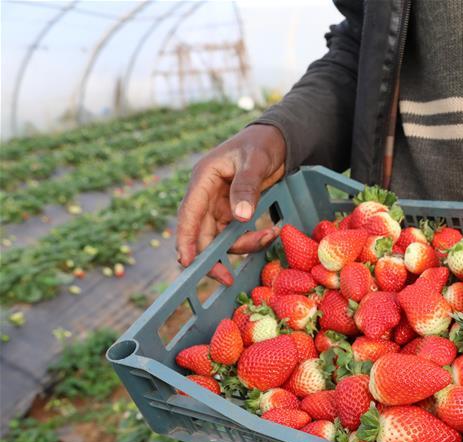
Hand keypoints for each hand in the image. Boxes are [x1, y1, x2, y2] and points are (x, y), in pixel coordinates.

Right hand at [176, 124, 286, 283]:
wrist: (277, 140)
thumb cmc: (262, 144)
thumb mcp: (255, 161)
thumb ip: (247, 187)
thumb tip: (241, 217)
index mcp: (203, 179)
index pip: (188, 214)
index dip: (185, 240)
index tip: (187, 262)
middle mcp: (206, 195)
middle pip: (201, 234)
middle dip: (213, 257)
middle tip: (228, 279)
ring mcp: (218, 205)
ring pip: (220, 238)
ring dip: (242, 245)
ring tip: (270, 235)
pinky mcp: (232, 211)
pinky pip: (235, 234)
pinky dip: (251, 239)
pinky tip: (270, 232)